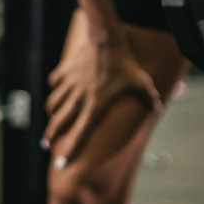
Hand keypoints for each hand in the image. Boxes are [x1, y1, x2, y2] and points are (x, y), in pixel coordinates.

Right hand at [43, 16, 160, 166]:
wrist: (106, 38)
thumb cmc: (125, 62)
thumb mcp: (140, 81)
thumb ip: (148, 97)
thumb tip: (158, 107)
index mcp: (95, 105)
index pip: (81, 134)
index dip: (69, 151)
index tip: (60, 165)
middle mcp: (79, 98)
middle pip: (59, 122)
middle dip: (51, 136)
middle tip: (46, 145)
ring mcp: (70, 84)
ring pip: (54, 104)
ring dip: (52, 114)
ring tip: (52, 120)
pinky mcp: (65, 71)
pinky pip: (55, 82)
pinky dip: (55, 87)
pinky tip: (56, 88)